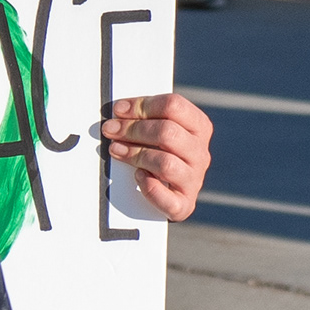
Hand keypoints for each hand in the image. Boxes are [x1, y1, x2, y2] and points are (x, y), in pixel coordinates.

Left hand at [99, 91, 211, 221]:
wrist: (167, 194)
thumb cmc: (159, 154)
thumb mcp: (158, 130)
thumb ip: (145, 117)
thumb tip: (118, 110)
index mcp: (198, 128)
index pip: (174, 106)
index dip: (142, 105)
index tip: (118, 109)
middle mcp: (200, 153)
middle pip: (168, 132)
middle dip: (132, 129)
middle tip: (110, 130)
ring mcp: (194, 179)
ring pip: (166, 163)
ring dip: (135, 155)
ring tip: (115, 150)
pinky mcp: (184, 204)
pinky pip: (168, 199)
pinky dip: (149, 187)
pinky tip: (137, 176)